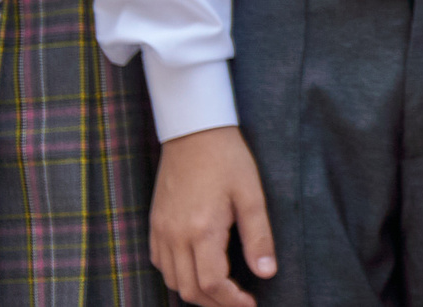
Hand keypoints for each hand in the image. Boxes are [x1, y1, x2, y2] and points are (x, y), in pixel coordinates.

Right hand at [151, 126, 274, 306]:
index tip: (251, 303)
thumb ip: (259, 236)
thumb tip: (267, 273)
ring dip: (196, 292)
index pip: (211, 283)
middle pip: (189, 290)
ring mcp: (160, 232)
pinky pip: (161, 264)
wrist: (193, 133)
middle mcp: (175, 236)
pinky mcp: (154, 225)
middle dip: (215, 303)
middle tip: (240, 301)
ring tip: (223, 290)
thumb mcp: (252, 195)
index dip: (232, 301)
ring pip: (172, 281)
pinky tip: (198, 269)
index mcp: (202, 230)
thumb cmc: (228, 160)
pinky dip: (178, 276)